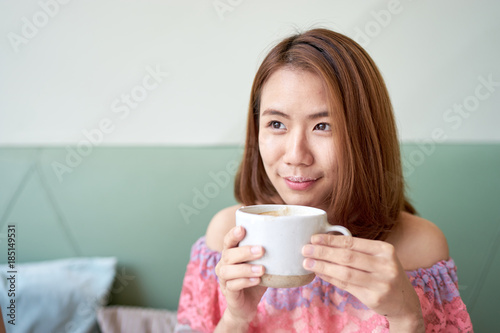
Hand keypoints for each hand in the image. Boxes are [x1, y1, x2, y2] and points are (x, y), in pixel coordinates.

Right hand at [215, 226, 267, 327]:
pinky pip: (233, 286)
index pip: (228, 241)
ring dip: (245, 269)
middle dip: (244, 251)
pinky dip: (245, 282)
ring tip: (261, 269)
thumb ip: (267, 255)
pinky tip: (257, 280)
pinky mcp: (228, 293)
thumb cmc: (255, 280)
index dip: (233, 234)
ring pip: (227, 271)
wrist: (247, 305)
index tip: (242, 228)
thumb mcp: (261, 265)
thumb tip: (288, 240)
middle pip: (228, 254)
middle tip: (261, 250)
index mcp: (231, 254)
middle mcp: (223, 265)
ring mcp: (224, 280)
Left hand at [302, 234, 423, 329]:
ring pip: (345, 272)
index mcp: (385, 250)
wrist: (404, 302)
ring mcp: (381, 283)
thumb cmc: (385, 274)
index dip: (331, 240)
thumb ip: (357, 250)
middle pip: (347, 257)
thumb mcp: (378, 258)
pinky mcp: (374, 298)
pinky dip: (330, 278)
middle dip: (323, 252)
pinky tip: (320, 273)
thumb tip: (324, 242)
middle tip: (305, 249)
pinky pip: (346, 286)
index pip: (352, 242)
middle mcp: (385, 265)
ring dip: (323, 266)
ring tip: (307, 262)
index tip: (314, 238)